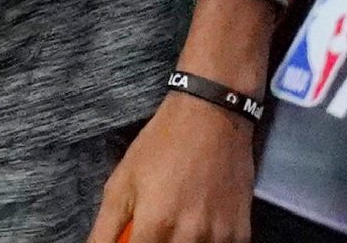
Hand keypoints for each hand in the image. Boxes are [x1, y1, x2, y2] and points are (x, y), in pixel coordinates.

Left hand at [87, 93, 254, 242]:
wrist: (213, 116)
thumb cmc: (162, 145)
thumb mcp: (121, 181)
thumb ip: (105, 228)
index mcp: (157, 223)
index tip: (134, 239)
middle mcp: (190, 235)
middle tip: (153, 229)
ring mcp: (219, 236)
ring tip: (175, 224)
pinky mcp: (241, 233)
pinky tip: (198, 225)